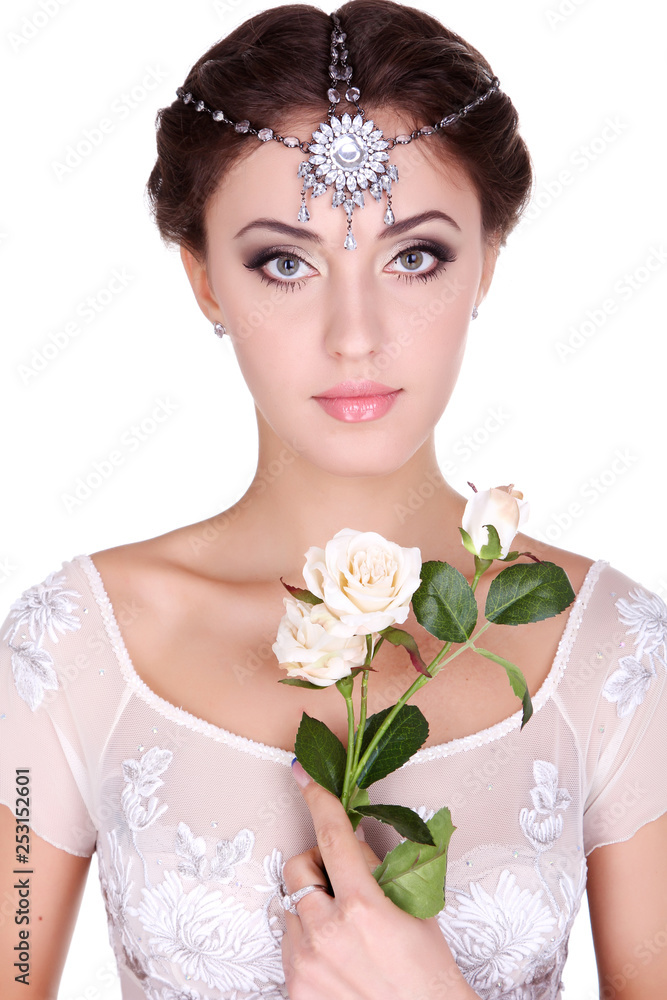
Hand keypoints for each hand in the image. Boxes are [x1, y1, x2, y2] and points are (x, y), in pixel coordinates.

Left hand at [280, 760, 476, 999]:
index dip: (318, 798)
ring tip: (343, 929)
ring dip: (312, 906)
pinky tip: (335, 955)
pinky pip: (288, 943)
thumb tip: (353, 836)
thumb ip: (380, 869)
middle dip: (317, 865)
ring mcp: (307, 963)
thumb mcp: (414, 909)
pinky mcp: (295, 989)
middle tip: (341, 880)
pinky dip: (307, 939)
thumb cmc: (427, 972)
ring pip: (290, 906)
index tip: (303, 773)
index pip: (332, 836)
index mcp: (364, 907)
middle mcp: (328, 933)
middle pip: (297, 868)